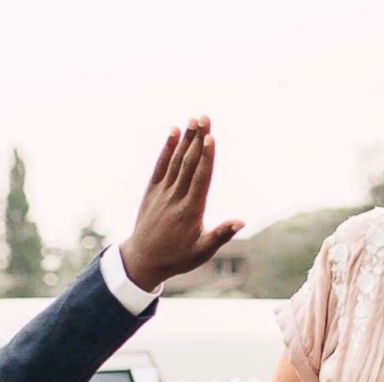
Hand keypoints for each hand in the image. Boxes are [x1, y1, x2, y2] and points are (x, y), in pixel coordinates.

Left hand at [120, 116, 243, 290]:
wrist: (143, 260)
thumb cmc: (177, 258)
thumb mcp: (202, 252)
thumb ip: (220, 235)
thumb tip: (241, 222)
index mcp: (190, 212)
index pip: (200, 179)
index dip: (206, 157)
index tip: (211, 137)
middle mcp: (175, 198)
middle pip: (188, 164)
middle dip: (198, 140)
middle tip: (205, 118)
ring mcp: (162, 193)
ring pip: (175, 161)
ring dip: (186, 139)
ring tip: (194, 119)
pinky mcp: (152, 192)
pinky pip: (160, 166)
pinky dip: (167, 149)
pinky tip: (174, 132)